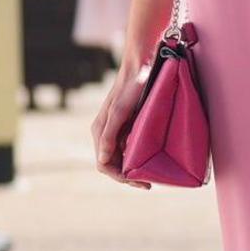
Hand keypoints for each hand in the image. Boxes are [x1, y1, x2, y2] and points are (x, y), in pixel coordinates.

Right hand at [89, 68, 145, 183]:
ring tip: (149, 176)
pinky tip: (148, 160)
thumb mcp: (120, 112)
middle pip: (112, 163)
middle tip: (147, 184)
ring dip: (131, 168)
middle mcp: (105, 132)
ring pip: (120, 156)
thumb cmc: (130, 88)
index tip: (139, 182)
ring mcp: (115, 129)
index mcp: (100, 131)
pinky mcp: (126, 124)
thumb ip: (110, 135)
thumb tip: (104, 159)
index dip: (120, 177)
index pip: (104, 164)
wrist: (140, 66)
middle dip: (127, 176)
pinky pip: (127, 146)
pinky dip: (136, 156)